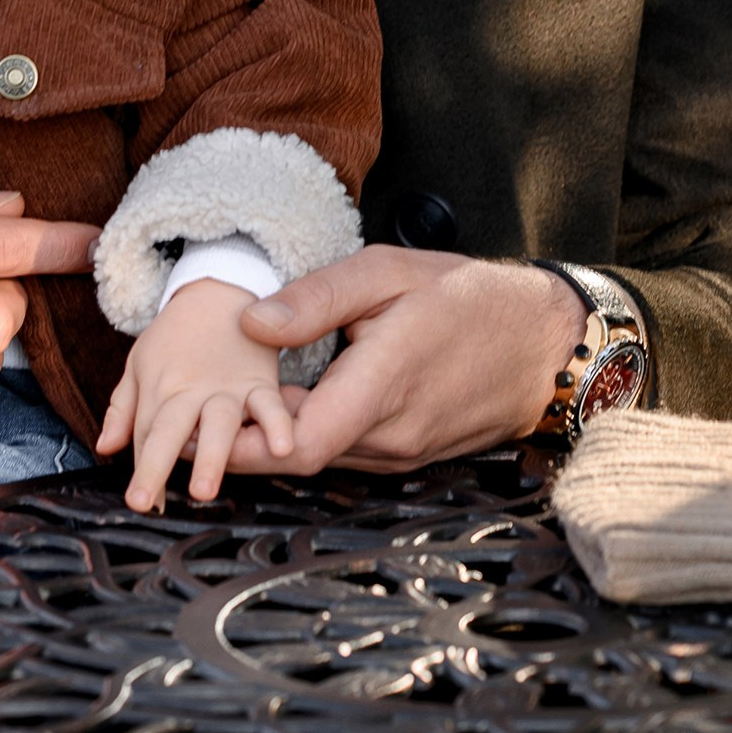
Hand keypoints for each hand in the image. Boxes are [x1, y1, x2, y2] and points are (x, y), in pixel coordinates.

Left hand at [97, 280, 298, 512]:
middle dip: (158, 467)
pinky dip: (277, 425)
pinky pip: (269, 406)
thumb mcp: (139, 361)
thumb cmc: (175, 334)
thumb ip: (122, 408)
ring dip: (210, 457)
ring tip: (205, 490)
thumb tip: (104, 447)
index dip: (143, 472)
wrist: (220, 289)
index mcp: (158, 388)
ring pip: (217, 425)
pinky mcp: (259, 382)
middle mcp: (190, 391)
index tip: (140, 505)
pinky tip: (282, 447)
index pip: (145, 437)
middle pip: (170, 432)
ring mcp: (226, 388)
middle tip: (151, 507)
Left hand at [224, 252, 584, 475]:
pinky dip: (307, 434)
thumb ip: (317, 298)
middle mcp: (392, 435)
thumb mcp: (388, 274)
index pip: (300, 444)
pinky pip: (346, 453)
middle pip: (299, 458)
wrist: (545, 345)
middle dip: (242, 443)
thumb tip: (250, 321)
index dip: (241, 446)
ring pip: (322, 457)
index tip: (192, 429)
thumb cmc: (469, 298)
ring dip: (273, 441)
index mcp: (384, 386)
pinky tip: (280, 409)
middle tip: (186, 420)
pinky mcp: (409, 455)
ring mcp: (402, 453)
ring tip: (220, 411)